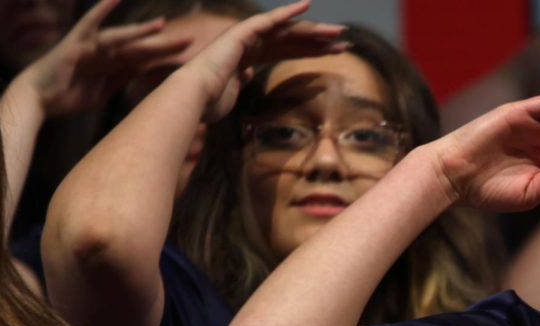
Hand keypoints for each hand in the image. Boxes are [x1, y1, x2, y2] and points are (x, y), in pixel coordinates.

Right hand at [19, 0, 188, 117]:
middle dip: (164, 46)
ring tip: (163, 25)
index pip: (147, 62)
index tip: (192, 61)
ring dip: (142, 32)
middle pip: (141, 49)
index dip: (168, 60)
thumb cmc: (68, 95)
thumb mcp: (104, 90)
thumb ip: (123, 79)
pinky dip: (103, 9)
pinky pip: (91, 22)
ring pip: (123, 39)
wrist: (39, 99)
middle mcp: (107, 53)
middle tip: (190, 41)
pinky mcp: (78, 42)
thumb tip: (144, 74)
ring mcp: (93, 46)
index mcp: (114, 65)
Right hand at [177, 0, 345, 122]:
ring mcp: (247, 36)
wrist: (194, 97)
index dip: (311, 51)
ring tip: (339, 33)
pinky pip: (270, 19)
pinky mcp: (243, 32)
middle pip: (293, 40)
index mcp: (250, 58)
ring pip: (288, 31)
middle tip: (345, 43)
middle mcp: (251, 43)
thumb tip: (247, 76)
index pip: (288, 51)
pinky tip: (307, 5)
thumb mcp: (233, 93)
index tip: (333, 54)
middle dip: (320, 41)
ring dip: (314, 30)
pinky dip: (288, 12)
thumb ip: (241, 82)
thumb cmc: (209, 102)